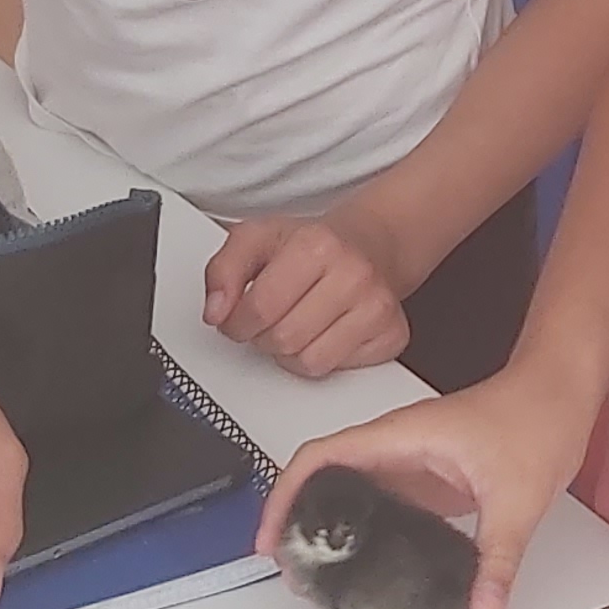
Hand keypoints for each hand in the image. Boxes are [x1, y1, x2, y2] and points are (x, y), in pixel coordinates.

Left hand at [204, 212, 414, 378]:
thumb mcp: (257, 238)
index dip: (237, 322)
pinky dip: (320, 357)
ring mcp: (377, 307)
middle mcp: (354, 274)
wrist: (372, 243)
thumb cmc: (314, 245)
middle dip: (264, 336)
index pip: (259, 309)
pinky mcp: (392, 335)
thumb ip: (223, 270)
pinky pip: (337, 370)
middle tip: (269, 319)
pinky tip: (323, 332)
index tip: (238, 318)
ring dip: (290, 351)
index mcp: (317, 245)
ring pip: (309, 362)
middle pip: (283, 339)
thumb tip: (215, 311)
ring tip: (295, 323)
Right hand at [257, 363, 595, 608]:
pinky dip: (363, 530)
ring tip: (318, 575)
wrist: (563, 389)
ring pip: (350, 491)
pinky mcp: (427, 477)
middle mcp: (398, 446)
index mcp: (402, 436)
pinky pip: (381, 503)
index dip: (285, 495)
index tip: (272, 536)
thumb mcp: (519, 497)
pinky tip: (367, 562)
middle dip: (297, 520)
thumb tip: (483, 607)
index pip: (321, 457)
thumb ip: (498, 558)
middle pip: (324, 476)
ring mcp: (411, 461)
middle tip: (291, 570)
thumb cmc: (537, 414)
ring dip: (328, 527)